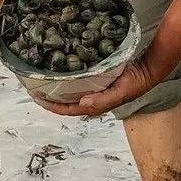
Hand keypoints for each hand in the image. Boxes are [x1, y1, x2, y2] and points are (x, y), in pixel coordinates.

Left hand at [31, 60, 156, 117]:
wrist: (146, 71)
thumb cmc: (134, 84)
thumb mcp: (119, 92)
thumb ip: (102, 100)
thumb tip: (82, 103)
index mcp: (94, 106)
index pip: (67, 110)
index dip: (51, 106)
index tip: (37, 96)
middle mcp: (91, 101)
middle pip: (65, 104)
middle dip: (49, 99)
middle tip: (34, 88)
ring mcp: (93, 92)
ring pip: (69, 94)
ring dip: (56, 90)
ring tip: (42, 81)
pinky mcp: (95, 83)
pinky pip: (76, 84)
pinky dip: (66, 80)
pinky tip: (59, 72)